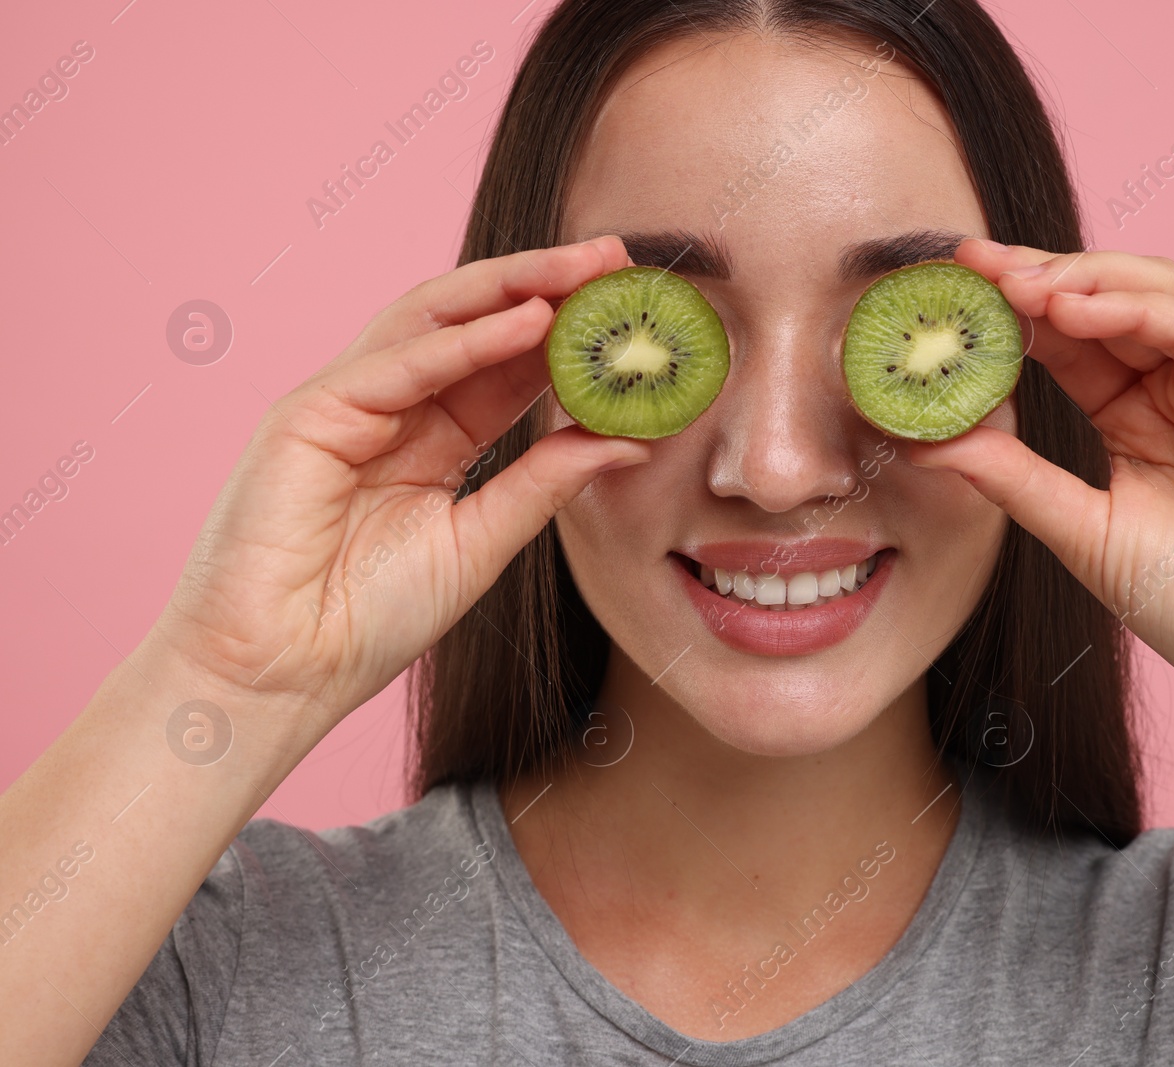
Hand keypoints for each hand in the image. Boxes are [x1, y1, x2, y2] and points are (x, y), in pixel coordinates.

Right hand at [149, 237, 650, 737]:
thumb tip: (629, 439)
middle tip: (616, 260)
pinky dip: (467, 340)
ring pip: (436, 321)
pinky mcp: (309, 414)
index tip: (633, 312)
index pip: (508, 367)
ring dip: (513, 288)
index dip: (570, 336)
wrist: (281, 673)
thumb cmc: (370, 619)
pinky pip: (400, 364)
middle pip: (475, 326)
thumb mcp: (483, 541)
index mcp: (431, 439)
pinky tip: (528, 321)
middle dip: (547, 286)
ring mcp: (347, 403)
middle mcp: (391, 407)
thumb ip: (547, 484)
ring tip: (584, 269)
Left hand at [908, 240, 1173, 739]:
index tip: (952, 288)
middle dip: (1040, 274)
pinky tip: (1077, 309)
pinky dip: (1138, 309)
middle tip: (974, 264)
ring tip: (1017, 283)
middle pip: (1108, 302)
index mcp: (1136, 415)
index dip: (1013, 308)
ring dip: (1084, 280)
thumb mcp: (1080, 530)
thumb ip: (1012, 478)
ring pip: (1157, 297)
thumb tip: (923, 442)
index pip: (1069, 339)